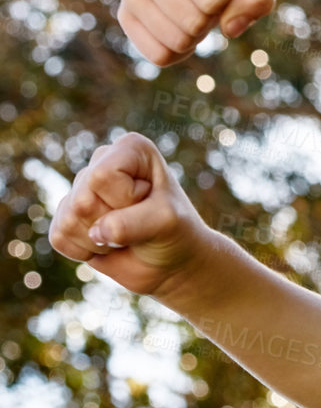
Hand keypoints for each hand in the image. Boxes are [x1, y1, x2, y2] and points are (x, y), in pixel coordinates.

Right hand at [49, 133, 210, 297]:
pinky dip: (84, 251)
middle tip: (137, 222)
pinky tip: (106, 243)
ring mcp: (81, 187)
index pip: (102, 176)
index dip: (124, 199)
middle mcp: (101, 161)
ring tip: (124, 233)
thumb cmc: (175, 231)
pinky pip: (59, 237)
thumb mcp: (165, 223)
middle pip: (82, 201)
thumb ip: (133, 223)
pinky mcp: (67, 215)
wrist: (169, 258)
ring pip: (69, 221)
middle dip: (112, 223)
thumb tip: (96, 233)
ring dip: (99, 241)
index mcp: (130, 148)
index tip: (147, 202)